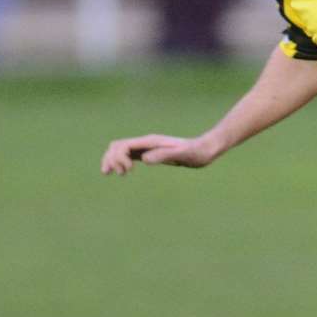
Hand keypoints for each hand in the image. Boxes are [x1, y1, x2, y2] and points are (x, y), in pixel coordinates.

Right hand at [99, 133, 222, 174]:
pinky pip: (129, 155)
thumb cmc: (195, 153)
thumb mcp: (181, 155)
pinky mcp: (150, 154)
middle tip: (122, 174)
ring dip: (113, 161)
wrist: (204, 150)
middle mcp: (145, 143)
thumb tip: (144, 159)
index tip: (128, 171)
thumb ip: (164, 155)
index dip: (119, 158)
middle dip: (112, 159)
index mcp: (149, 142)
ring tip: (115, 174)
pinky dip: (120, 162)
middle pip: (117, 146)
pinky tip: (121, 173)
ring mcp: (147, 148)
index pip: (123, 146)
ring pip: (121, 150)